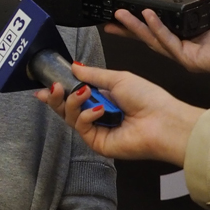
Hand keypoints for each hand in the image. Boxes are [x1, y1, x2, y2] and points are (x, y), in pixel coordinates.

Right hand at [37, 64, 204, 165]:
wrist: (163, 121)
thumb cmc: (148, 98)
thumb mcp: (118, 78)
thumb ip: (93, 74)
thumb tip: (74, 66)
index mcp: (104, 98)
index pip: (75, 94)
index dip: (60, 90)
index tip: (46, 84)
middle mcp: (98, 114)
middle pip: (67, 107)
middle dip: (57, 97)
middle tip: (54, 87)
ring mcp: (97, 130)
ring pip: (70, 116)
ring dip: (72, 102)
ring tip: (82, 93)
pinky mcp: (98, 143)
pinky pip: (81, 127)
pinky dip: (86, 116)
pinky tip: (99, 110)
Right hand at [103, 0, 209, 76]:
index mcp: (199, 31)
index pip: (166, 26)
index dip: (146, 18)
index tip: (132, 9)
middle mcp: (191, 44)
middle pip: (153, 36)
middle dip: (131, 28)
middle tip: (114, 17)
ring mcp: (190, 54)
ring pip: (155, 41)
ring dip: (137, 27)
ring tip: (122, 16)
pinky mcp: (192, 60)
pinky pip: (169, 44)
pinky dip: (156, 30)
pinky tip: (148, 17)